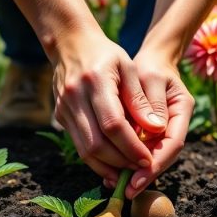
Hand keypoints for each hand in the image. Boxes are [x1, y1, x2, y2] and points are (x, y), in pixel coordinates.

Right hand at [51, 29, 168, 186]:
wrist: (70, 44)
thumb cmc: (106, 54)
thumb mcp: (129, 68)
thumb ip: (141, 100)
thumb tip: (156, 129)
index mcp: (95, 82)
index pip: (113, 124)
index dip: (131, 146)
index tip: (148, 159)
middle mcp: (75, 98)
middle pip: (96, 144)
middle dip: (121, 162)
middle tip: (140, 169)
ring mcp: (64, 109)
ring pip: (85, 151)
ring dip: (108, 167)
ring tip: (129, 173)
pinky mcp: (60, 117)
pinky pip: (79, 146)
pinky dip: (97, 159)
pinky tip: (114, 164)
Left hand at [123, 50, 193, 198]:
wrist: (149, 62)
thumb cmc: (149, 66)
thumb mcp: (151, 78)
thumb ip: (151, 102)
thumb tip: (154, 129)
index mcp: (182, 111)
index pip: (172, 145)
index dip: (156, 163)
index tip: (138, 178)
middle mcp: (175, 125)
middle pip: (163, 157)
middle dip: (145, 175)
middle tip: (127, 190)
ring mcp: (163, 131)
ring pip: (151, 157)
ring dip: (134, 172)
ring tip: (116, 185)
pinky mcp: (149, 134)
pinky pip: (138, 151)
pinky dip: (126, 161)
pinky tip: (111, 172)